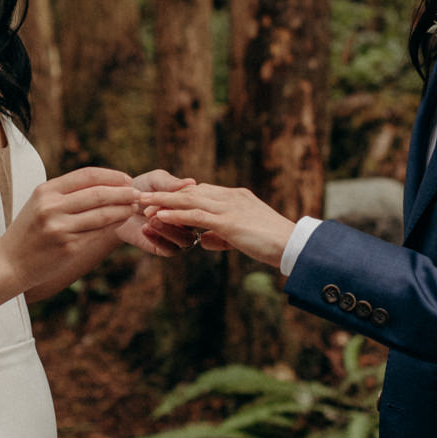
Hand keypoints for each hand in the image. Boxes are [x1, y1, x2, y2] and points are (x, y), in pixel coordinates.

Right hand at [0, 167, 140, 291]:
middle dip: (123, 192)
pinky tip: (121, 222)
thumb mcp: (41, 204)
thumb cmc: (29, 232)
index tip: (127, 179)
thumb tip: (106, 184)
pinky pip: (98, 233)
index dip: (111, 176)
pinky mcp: (68, 247)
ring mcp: (60, 228)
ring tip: (134, 207)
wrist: (9, 263)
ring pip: (102, 214)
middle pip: (98, 193)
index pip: (86, 175)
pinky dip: (113, 225)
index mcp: (46, 191)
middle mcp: (52, 207)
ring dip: (123, 210)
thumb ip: (67, 193)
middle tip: (138, 193)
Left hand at [120, 170, 200, 256]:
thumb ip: (169, 182)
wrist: (118, 207)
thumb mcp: (154, 181)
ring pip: (186, 239)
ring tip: (151, 219)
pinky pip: (170, 249)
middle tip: (155, 209)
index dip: (183, 199)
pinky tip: (145, 228)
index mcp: (191, 204)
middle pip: (194, 223)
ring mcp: (180, 237)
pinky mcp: (166, 249)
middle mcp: (189, 222)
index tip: (163, 193)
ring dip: (169, 229)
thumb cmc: (139, 189)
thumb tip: (191, 182)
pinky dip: (159, 239)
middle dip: (177, 215)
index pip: (198, 204)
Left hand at [137, 183, 294, 267]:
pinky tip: (160, 215)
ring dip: (164, 201)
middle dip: (165, 193)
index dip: (180, 195)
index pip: (203, 192)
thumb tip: (207, 240)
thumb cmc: (275, 244)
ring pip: (189, 199)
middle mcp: (232, 197)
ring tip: (143, 203)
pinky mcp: (228, 221)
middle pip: (191, 191)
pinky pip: (196, 215)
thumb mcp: (245, 238)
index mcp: (237, 197)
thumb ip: (224, 236)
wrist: (293, 246)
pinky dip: (176, 214)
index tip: (162, 198)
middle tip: (143, 195)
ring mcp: (230, 207)